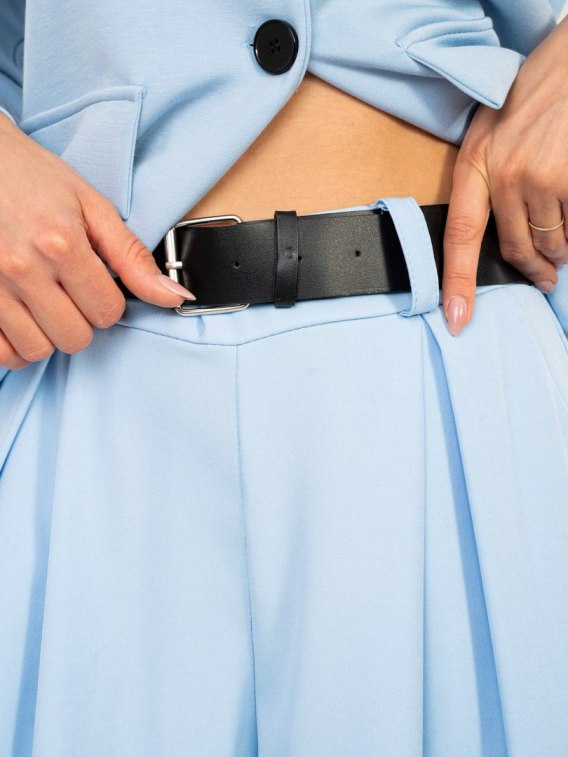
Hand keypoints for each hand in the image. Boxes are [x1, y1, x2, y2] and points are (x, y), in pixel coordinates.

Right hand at [0, 113, 194, 369]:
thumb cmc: (33, 177)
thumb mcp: (91, 206)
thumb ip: (133, 257)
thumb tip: (176, 296)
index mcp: (61, 244)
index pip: (108, 312)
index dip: (108, 302)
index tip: (95, 282)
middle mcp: (22, 268)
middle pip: (74, 338)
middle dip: (81, 321)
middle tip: (69, 294)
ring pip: (36, 350)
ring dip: (47, 335)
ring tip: (43, 304)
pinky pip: (0, 353)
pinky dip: (14, 346)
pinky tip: (21, 323)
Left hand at [442, 15, 567, 335]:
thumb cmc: (532, 95)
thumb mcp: (491, 134)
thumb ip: (487, 183)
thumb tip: (500, 234)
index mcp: (475, 165)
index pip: (458, 237)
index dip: (457, 284)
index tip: (457, 319)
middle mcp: (505, 175)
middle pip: (514, 249)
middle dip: (533, 269)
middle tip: (545, 279)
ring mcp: (543, 177)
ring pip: (553, 242)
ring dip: (561, 249)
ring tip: (564, 232)